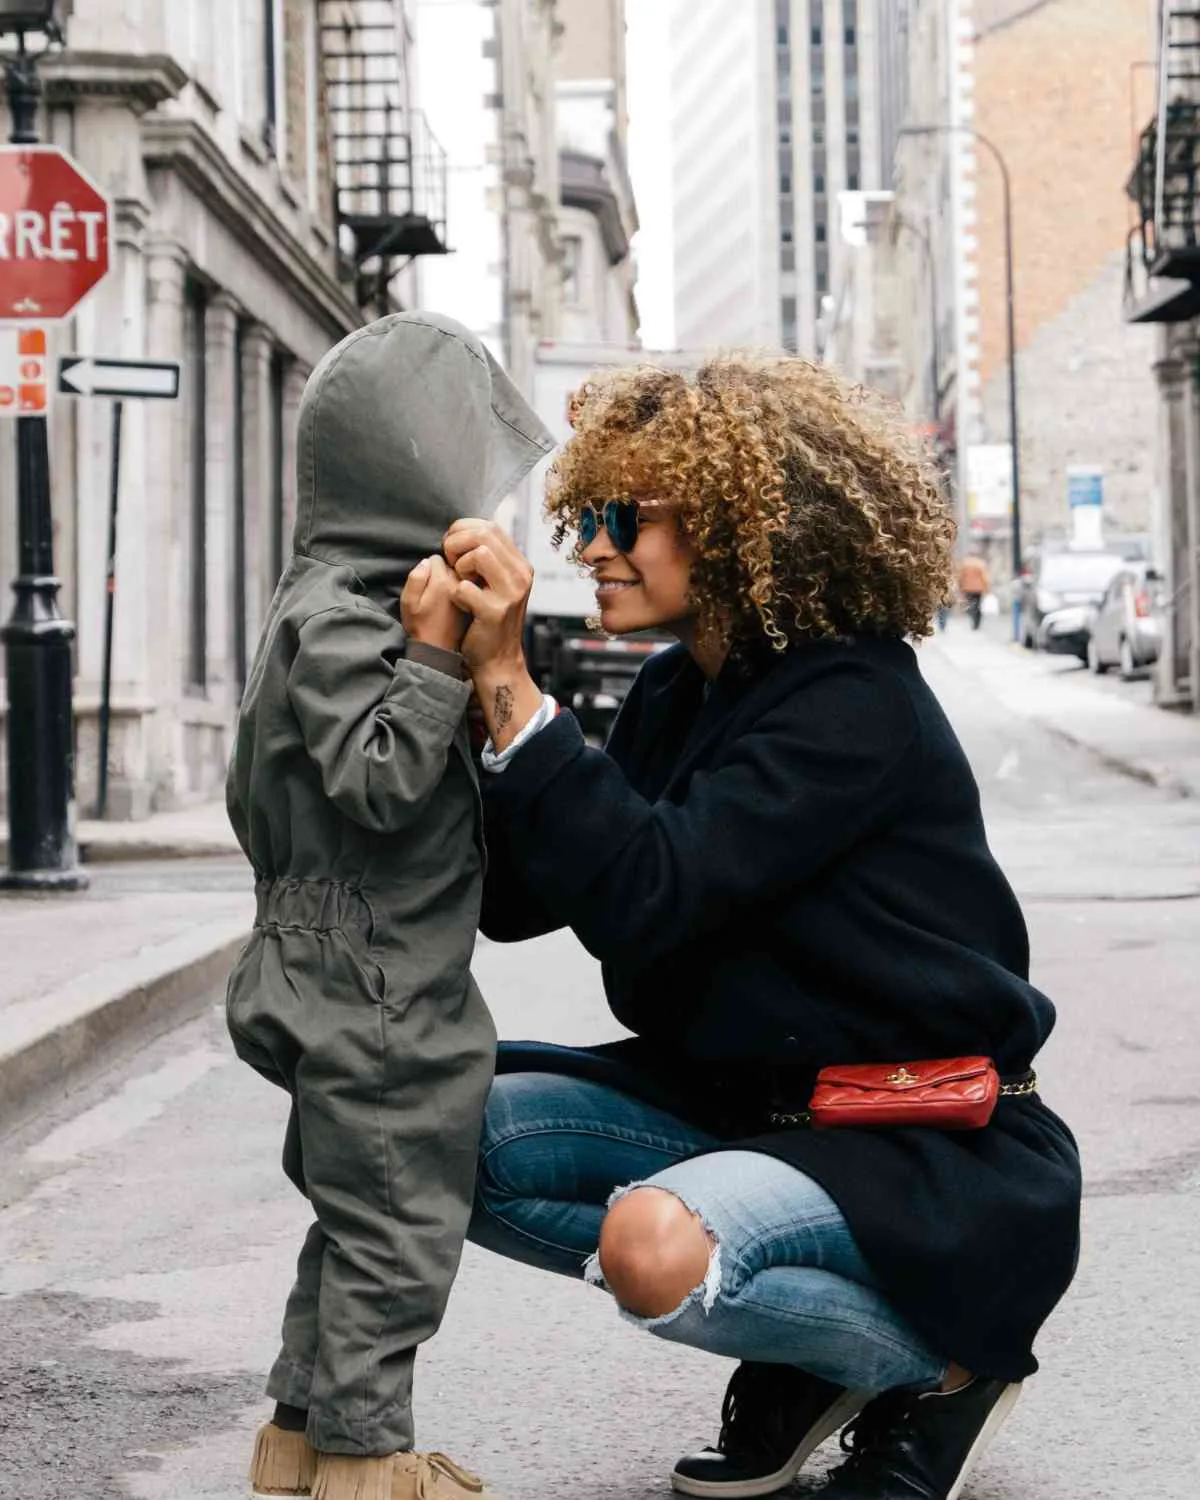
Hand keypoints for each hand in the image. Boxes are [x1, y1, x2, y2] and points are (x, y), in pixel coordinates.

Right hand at [400, 554, 468, 651]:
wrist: (439, 649)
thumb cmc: (420, 626)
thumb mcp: (409, 602)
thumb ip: (416, 578)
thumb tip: (427, 561)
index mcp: (442, 580)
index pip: (436, 558)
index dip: (428, 569)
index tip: (426, 584)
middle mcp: (459, 582)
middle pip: (451, 563)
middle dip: (442, 571)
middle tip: (435, 591)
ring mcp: (470, 590)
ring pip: (461, 573)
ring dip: (452, 580)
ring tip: (445, 598)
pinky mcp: (476, 599)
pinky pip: (469, 584)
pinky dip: (463, 588)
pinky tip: (456, 602)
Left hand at [442, 519, 534, 675]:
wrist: (497, 660)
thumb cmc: (488, 619)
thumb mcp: (497, 584)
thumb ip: (489, 558)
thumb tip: (466, 530)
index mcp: (520, 565)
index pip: (490, 526)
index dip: (462, 531)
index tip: (452, 549)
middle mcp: (521, 576)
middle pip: (484, 534)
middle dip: (457, 544)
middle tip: (451, 564)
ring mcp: (511, 593)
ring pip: (479, 554)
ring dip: (459, 566)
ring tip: (460, 582)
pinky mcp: (495, 612)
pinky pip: (464, 587)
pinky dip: (456, 594)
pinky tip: (462, 605)